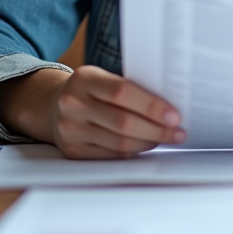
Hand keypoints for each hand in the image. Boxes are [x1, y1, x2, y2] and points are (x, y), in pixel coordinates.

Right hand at [49, 66, 185, 158]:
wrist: (54, 106)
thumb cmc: (91, 91)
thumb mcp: (103, 79)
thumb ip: (129, 88)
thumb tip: (169, 107)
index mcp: (84, 78)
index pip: (122, 92)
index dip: (151, 106)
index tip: (175, 115)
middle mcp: (73, 103)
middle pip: (123, 122)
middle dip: (157, 129)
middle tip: (178, 132)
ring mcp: (70, 129)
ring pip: (119, 143)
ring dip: (148, 142)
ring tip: (166, 138)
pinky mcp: (73, 150)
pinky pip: (111, 155)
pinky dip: (133, 151)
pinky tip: (146, 145)